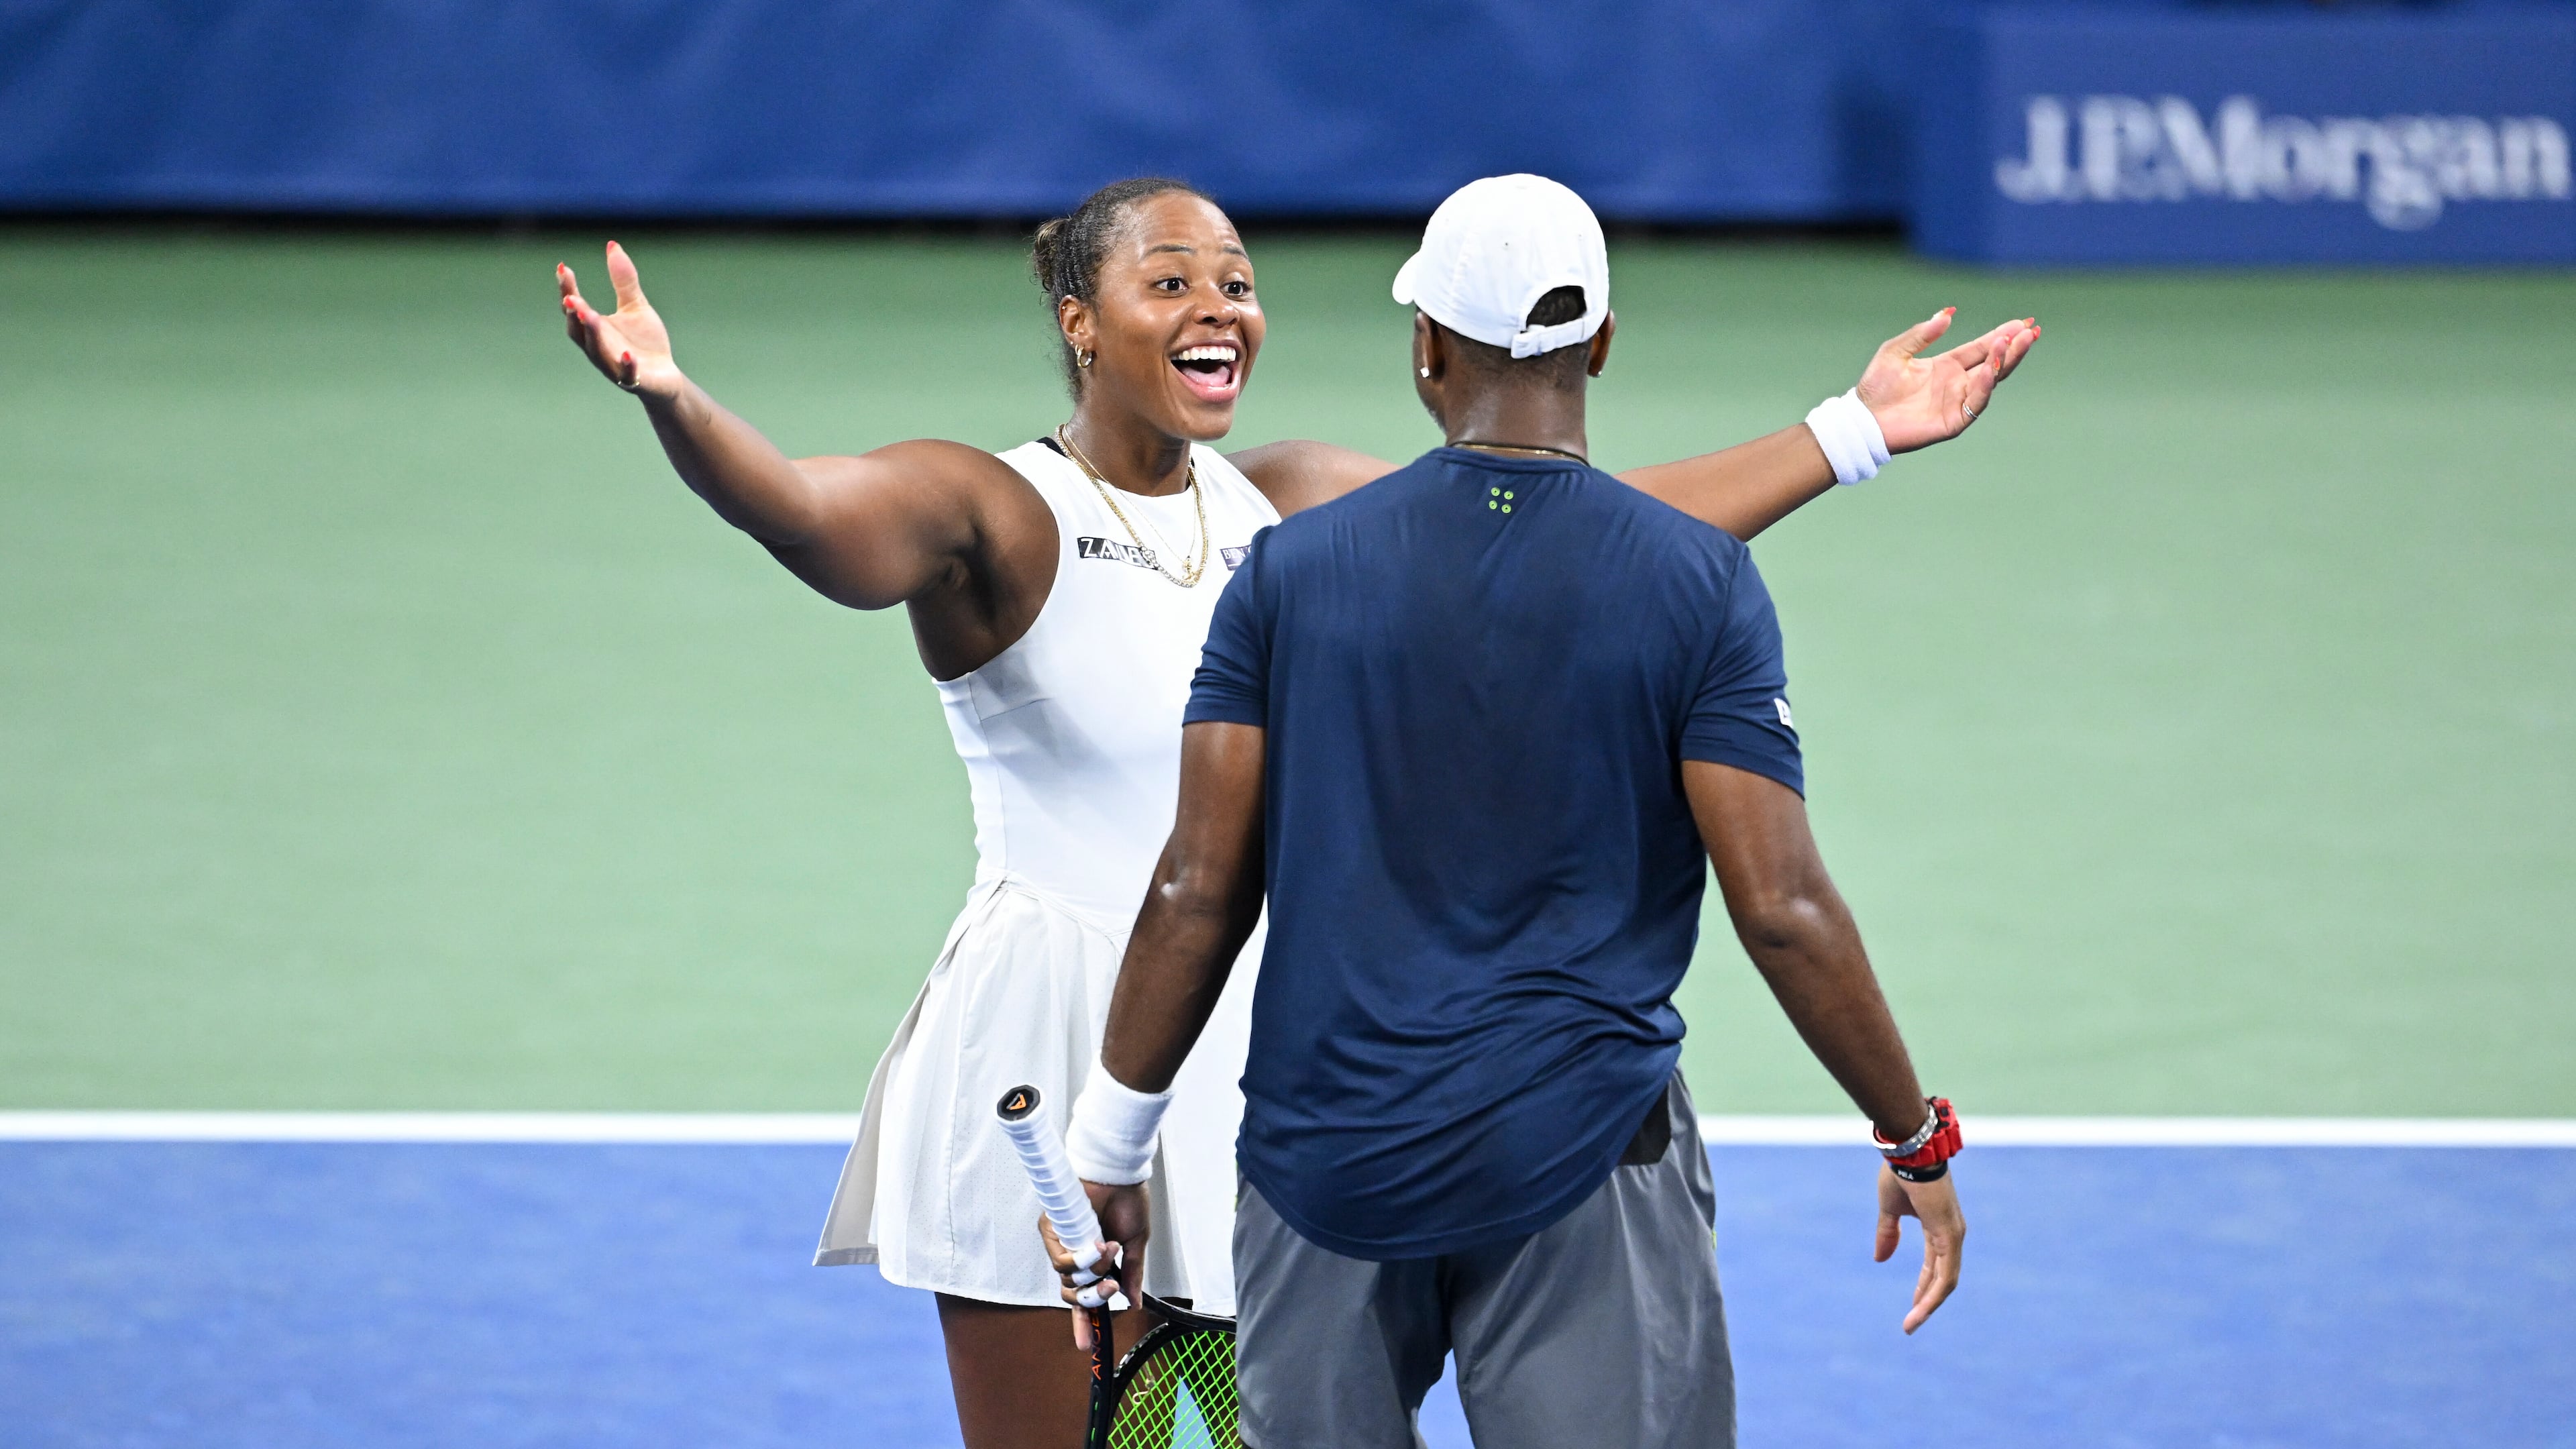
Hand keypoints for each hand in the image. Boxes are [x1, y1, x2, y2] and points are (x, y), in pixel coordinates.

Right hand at [557, 241, 683, 398]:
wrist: (665, 377)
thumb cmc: (644, 341)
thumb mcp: (635, 306)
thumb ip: (623, 280)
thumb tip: (612, 245)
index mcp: (595, 328)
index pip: (575, 307)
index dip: (567, 289)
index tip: (563, 267)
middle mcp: (597, 347)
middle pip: (578, 330)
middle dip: (574, 313)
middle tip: (570, 297)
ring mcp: (613, 365)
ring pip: (597, 351)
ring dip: (592, 333)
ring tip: (589, 315)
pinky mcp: (634, 380)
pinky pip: (627, 375)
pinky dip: (626, 365)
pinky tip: (629, 355)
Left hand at [1040, 1180, 1150, 1350]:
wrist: (1119, 1173)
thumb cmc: (1127, 1200)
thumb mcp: (1135, 1244)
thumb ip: (1131, 1274)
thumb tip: (1133, 1303)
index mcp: (1092, 1260)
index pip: (1083, 1296)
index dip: (1084, 1322)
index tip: (1087, 1346)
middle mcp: (1073, 1254)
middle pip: (1072, 1293)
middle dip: (1092, 1298)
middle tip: (1110, 1287)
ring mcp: (1061, 1243)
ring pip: (1068, 1279)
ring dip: (1093, 1271)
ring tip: (1111, 1249)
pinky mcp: (1051, 1230)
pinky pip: (1062, 1261)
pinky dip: (1083, 1259)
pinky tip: (1100, 1243)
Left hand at [1854, 309, 2040, 454]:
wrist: (1862, 419)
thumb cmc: (1875, 387)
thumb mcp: (1896, 351)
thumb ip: (1922, 333)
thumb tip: (1948, 312)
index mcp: (1947, 366)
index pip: (1981, 348)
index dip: (2002, 336)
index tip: (2023, 322)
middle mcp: (1957, 384)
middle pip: (1993, 363)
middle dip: (2013, 347)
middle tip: (2031, 330)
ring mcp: (1956, 403)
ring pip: (1990, 381)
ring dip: (2004, 362)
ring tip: (2015, 343)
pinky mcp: (1952, 422)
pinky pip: (1975, 404)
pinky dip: (1984, 386)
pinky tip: (1990, 369)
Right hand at [1873, 1161, 1963, 1333]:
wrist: (1908, 1152)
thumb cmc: (1900, 1173)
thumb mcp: (1890, 1210)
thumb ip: (1888, 1234)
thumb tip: (1880, 1259)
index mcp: (1938, 1228)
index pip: (1934, 1267)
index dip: (1923, 1287)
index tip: (1912, 1308)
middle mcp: (1950, 1235)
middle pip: (1942, 1279)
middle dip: (1926, 1303)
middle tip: (1911, 1324)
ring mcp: (1953, 1236)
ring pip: (1946, 1281)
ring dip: (1929, 1305)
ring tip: (1912, 1323)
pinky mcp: (1950, 1235)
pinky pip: (1946, 1273)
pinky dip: (1934, 1293)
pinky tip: (1920, 1307)